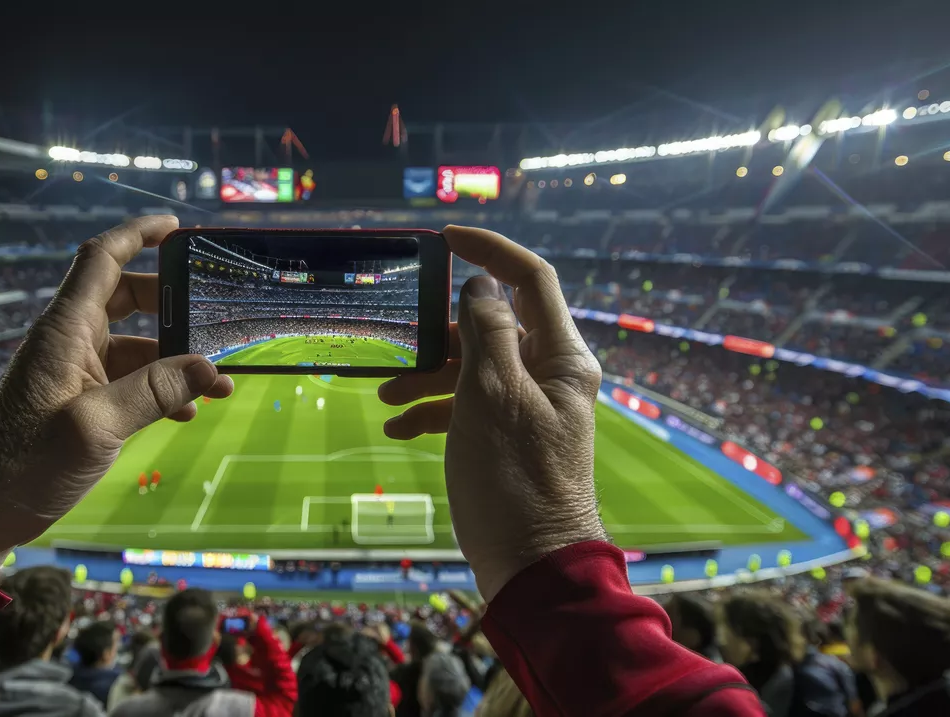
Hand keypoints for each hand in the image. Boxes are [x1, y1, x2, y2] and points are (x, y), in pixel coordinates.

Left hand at [0, 216, 233, 572]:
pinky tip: (185, 412)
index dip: (137, 235)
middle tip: (213, 316)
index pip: (101, 260)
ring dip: (173, 358)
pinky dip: (158, 388)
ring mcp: (72, 373)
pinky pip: (126, 380)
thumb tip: (210, 368)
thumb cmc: (25, 467)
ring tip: (216, 384)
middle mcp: (67, 343)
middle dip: (172, 304)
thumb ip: (153, 392)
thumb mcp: (95, 427)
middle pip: (125, 298)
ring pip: (133, 345)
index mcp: (63, 332)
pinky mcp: (77, 403)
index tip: (176, 225)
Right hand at [379, 225, 604, 600]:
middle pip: (492, 327)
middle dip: (442, 333)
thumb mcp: (494, 398)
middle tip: (400, 344)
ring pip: (472, 369)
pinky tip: (400, 428)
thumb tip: (481, 285)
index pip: (531, 280)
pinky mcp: (505, 439)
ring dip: (428, 376)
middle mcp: (549, 376)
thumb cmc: (515, 481)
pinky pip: (466, 407)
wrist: (531, 568)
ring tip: (388, 396)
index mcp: (561, 358)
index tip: (445, 238)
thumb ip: (487, 333)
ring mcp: (527, 409)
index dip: (490, 250)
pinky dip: (433, 411)